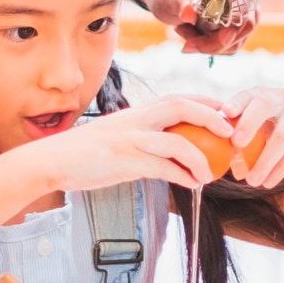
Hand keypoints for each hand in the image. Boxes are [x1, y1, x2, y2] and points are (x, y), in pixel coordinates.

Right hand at [21, 94, 226, 196]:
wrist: (53, 161)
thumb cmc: (85, 153)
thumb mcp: (118, 139)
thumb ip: (143, 140)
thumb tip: (167, 154)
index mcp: (136, 113)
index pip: (176, 99)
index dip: (204, 102)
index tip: (224, 111)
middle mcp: (136, 120)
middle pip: (181, 107)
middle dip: (210, 116)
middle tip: (229, 132)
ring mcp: (131, 140)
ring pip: (177, 141)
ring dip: (200, 157)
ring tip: (211, 172)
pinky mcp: (126, 161)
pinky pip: (163, 168)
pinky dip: (182, 175)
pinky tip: (192, 183)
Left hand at [137, 0, 257, 54]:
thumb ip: (180, 0)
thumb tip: (190, 13)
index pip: (246, 4)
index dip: (236, 24)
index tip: (219, 38)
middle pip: (245, 26)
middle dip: (216, 41)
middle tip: (187, 44)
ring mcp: (239, 10)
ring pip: (235, 40)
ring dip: (208, 44)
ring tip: (182, 30)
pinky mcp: (234, 25)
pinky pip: (227, 45)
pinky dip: (207, 45)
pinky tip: (188, 33)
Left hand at [219, 86, 283, 188]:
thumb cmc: (282, 120)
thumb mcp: (266, 117)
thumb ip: (243, 130)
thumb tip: (218, 158)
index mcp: (264, 94)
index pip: (249, 94)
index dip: (237, 102)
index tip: (225, 113)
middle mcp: (282, 99)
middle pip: (265, 105)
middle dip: (249, 123)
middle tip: (237, 143)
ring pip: (282, 136)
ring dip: (265, 160)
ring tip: (251, 181)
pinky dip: (280, 169)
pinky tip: (268, 183)